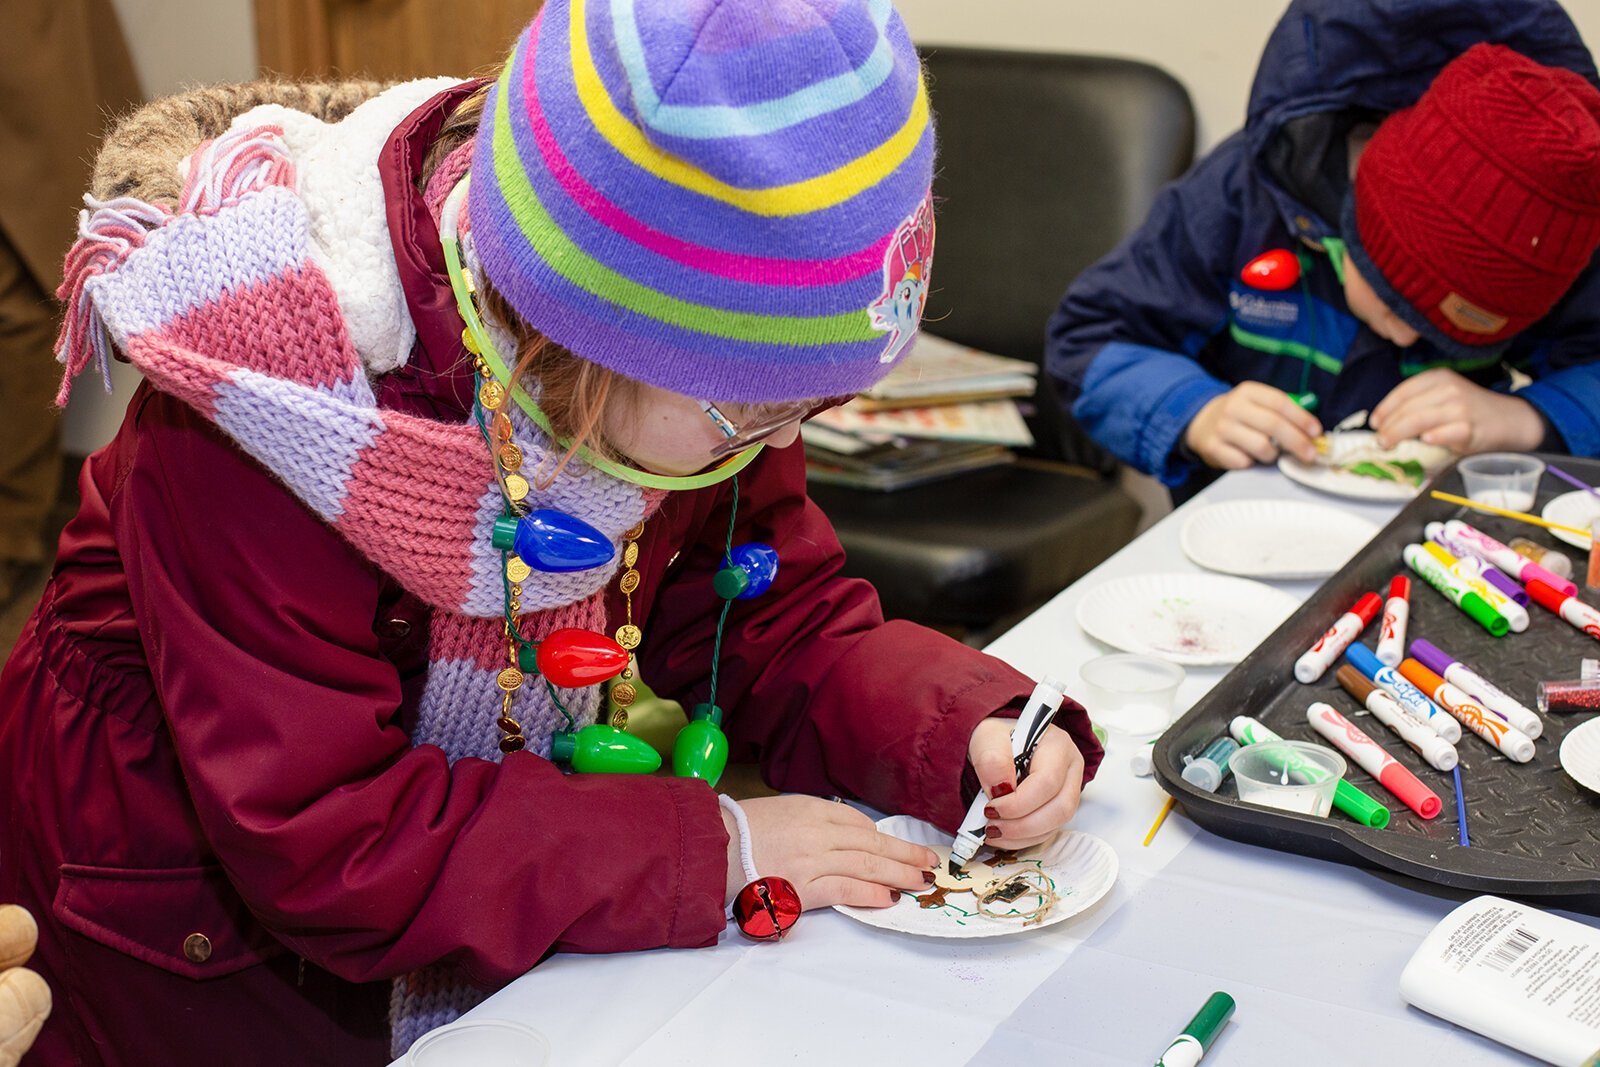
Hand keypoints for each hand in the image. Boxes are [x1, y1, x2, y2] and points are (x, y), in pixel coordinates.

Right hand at [721, 796, 938, 909]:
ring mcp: (812, 860)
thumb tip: (852, 836)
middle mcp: (817, 832)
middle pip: (872, 843)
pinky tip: (888, 897)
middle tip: (928, 862)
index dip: (883, 837)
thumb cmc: (743, 830)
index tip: (900, 847)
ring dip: (898, 874)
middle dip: (905, 854)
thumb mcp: (784, 810)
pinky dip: (870, 893)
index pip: (858, 822)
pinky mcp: (803, 888)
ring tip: (919, 882)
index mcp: (812, 809)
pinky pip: (846, 889)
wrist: (714, 849)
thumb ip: (817, 820)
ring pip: (867, 865)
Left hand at [967, 720, 1085, 849]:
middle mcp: (1069, 769)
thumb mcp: (986, 736)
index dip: (1019, 802)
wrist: (997, 745)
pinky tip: (1002, 834)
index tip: (991, 807)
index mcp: (1057, 745)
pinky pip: (1046, 832)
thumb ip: (991, 758)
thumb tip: (1000, 788)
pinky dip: (1022, 839)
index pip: (1047, 782)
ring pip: (1055, 825)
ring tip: (992, 830)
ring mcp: (1067, 791)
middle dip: (1022, 824)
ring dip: (1021, 835)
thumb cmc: (997, 737)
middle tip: (992, 825)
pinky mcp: (1056, 809)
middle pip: (1060, 808)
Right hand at [1183, 382, 1321, 469]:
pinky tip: (1252, 458)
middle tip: (1310, 454)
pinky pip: (1244, 462)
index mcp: (1248, 392)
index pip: (1281, 403)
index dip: (1302, 419)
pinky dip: (1253, 463)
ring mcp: (1222, 428)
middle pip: (1274, 425)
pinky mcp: (1213, 448)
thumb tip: (1312, 431)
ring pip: (1261, 447)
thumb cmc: (1240, 416)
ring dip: (1274, 455)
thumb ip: (1282, 411)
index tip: (1316, 433)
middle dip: (1297, 442)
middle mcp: (1233, 407)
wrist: (1201, 423)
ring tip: (1273, 454)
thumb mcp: (1257, 403)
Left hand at [1369, 369, 1543, 452]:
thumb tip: (1384, 423)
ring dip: (1398, 434)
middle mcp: (1449, 389)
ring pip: (1419, 420)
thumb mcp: (1443, 397)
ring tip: (1389, 445)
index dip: (1385, 408)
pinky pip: (1447, 432)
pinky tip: (1425, 440)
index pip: (1403, 392)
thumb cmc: (1469, 411)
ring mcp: (1460, 408)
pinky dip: (1433, 437)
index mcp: (1439, 378)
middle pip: (1407, 409)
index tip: (1375, 423)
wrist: (1508, 419)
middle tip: (1380, 440)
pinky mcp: (1471, 427)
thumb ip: (1418, 404)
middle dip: (1388, 426)